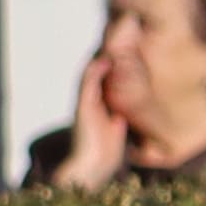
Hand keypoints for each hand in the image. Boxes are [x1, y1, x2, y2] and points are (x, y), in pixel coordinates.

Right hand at [50, 37, 131, 191]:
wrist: (91, 168)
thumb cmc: (104, 154)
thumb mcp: (116, 130)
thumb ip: (118, 119)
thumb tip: (123, 113)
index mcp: (96, 105)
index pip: (103, 78)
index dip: (111, 64)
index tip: (123, 50)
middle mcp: (88, 100)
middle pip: (95, 72)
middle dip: (104, 55)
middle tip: (115, 38)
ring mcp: (84, 102)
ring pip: (89, 73)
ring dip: (98, 58)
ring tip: (108, 42)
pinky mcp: (82, 106)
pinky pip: (87, 83)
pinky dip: (94, 70)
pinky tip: (103, 60)